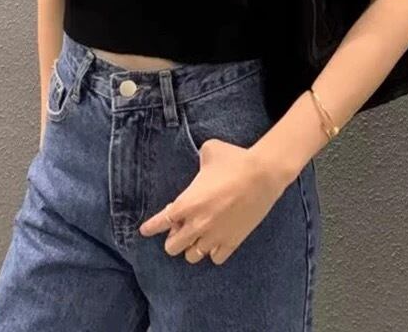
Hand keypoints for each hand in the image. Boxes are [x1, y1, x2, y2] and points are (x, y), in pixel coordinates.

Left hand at [138, 138, 288, 264]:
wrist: (263, 173)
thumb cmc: (234, 160)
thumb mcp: (209, 150)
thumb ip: (198, 161)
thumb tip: (201, 164)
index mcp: (187, 203)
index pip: (161, 222)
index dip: (150, 228)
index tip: (144, 231)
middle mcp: (197, 224)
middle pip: (172, 247)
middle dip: (173, 238)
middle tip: (181, 226)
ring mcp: (215, 236)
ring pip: (193, 256)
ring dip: (192, 246)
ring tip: (198, 235)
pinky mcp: (233, 242)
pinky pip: (216, 258)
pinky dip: (213, 251)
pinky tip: (216, 241)